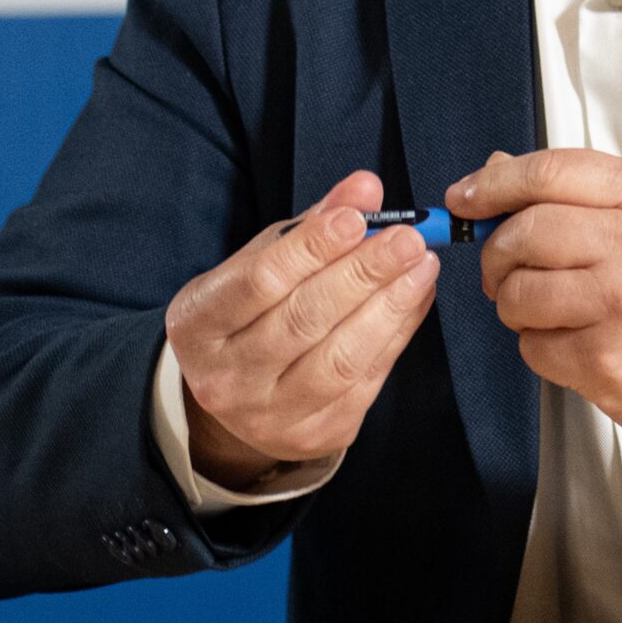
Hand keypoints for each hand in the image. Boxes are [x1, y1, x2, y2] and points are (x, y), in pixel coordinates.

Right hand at [164, 170, 439, 485]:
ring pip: (341, 358)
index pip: (259, 281)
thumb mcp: (261, 262)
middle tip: (408, 238)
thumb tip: (365, 188)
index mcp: (198, 324)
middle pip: (304, 319)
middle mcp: (226, 378)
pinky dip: (397, 334)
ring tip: (422, 266)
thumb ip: (311, 225)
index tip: (357, 217)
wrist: (237, 397)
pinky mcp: (316, 434)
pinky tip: (415, 298)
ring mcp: (270, 414)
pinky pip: (367, 380)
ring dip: (390, 306)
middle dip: (363, 273)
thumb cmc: (251, 312)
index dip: (311, 247)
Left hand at [450, 149, 621, 456]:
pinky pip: (532, 347)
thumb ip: (583, 192)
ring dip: (515, 304)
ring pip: (517, 293)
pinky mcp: (606, 363)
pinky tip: (573, 341)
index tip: (464, 198)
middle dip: (498, 253)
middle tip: (503, 267)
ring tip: (547, 308)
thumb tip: (497, 171)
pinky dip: (538, 346)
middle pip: (524, 232)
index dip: (492, 185)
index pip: (549, 172)